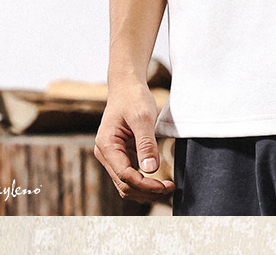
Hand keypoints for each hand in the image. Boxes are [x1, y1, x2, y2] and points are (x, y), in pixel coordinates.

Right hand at [94, 83, 175, 203]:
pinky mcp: (121, 154)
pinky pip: (131, 174)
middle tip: (170, 188)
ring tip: (167, 187)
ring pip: (126, 183)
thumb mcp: (142, 117)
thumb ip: (146, 143)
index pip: (124, 175)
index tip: (164, 186)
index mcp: (106, 145)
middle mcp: (105, 154)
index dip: (144, 185)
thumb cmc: (133, 97)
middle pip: (124, 184)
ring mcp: (112, 155)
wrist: (127, 85)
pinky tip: (159, 179)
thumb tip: (151, 170)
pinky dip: (144, 180)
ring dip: (145, 189)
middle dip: (146, 191)